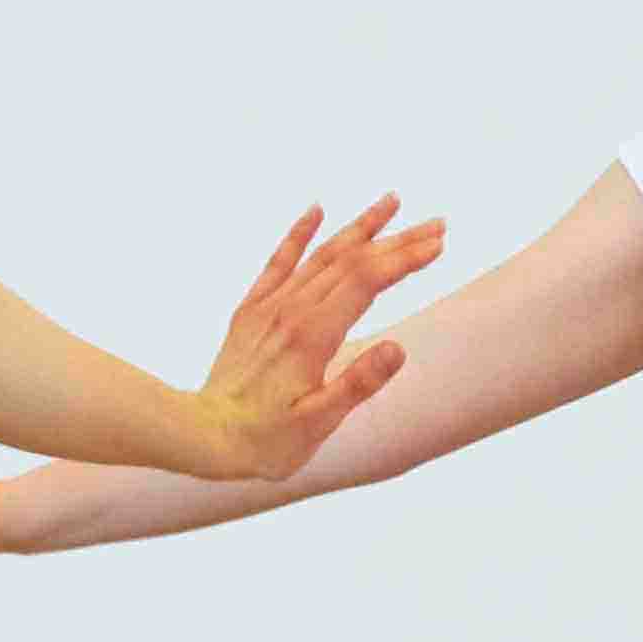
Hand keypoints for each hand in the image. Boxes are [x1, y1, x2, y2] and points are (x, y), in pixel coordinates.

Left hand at [181, 199, 444, 483]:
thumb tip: (398, 349)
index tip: (438, 244)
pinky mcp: (252, 311)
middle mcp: (291, 310)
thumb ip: (358, 384)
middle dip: (398, 240)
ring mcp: (269, 306)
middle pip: (352, 261)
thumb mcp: (318, 422)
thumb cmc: (265, 439)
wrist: (204, 435)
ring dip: (360, 227)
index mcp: (312, 335)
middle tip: (437, 224)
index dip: (404, 259)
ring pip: (322, 255)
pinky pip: (279, 261)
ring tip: (392, 202)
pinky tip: (317, 210)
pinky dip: (300, 233)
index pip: (366, 281)